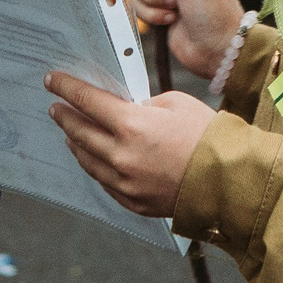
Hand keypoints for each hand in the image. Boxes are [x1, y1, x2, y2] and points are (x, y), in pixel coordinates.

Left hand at [45, 72, 214, 217]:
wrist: (229, 181)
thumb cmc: (208, 136)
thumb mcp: (176, 104)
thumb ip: (144, 104)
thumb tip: (128, 109)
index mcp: (132, 125)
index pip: (88, 101)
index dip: (67, 88)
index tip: (53, 81)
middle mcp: (122, 156)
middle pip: (80, 132)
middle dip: (65, 116)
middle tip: (56, 107)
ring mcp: (125, 182)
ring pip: (87, 159)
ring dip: (75, 142)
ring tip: (70, 132)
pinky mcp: (132, 201)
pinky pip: (103, 180)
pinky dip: (94, 165)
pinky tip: (92, 157)